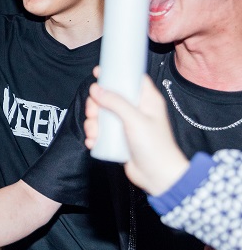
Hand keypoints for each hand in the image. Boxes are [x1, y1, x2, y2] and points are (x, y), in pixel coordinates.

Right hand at [84, 68, 189, 194]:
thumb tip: (96, 89)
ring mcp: (126, 124)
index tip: (98, 72)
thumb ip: (116, 102)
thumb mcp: (135, 120)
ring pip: (101, 115)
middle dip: (96, 105)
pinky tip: (94, 142)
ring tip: (94, 134)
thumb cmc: (155, 146)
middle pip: (110, 97)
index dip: (115, 73)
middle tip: (93, 113)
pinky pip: (100, 131)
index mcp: (147, 100)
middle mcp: (136, 110)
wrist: (158, 177)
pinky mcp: (118, 138)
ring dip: (92, 123)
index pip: (131, 79)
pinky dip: (94, 136)